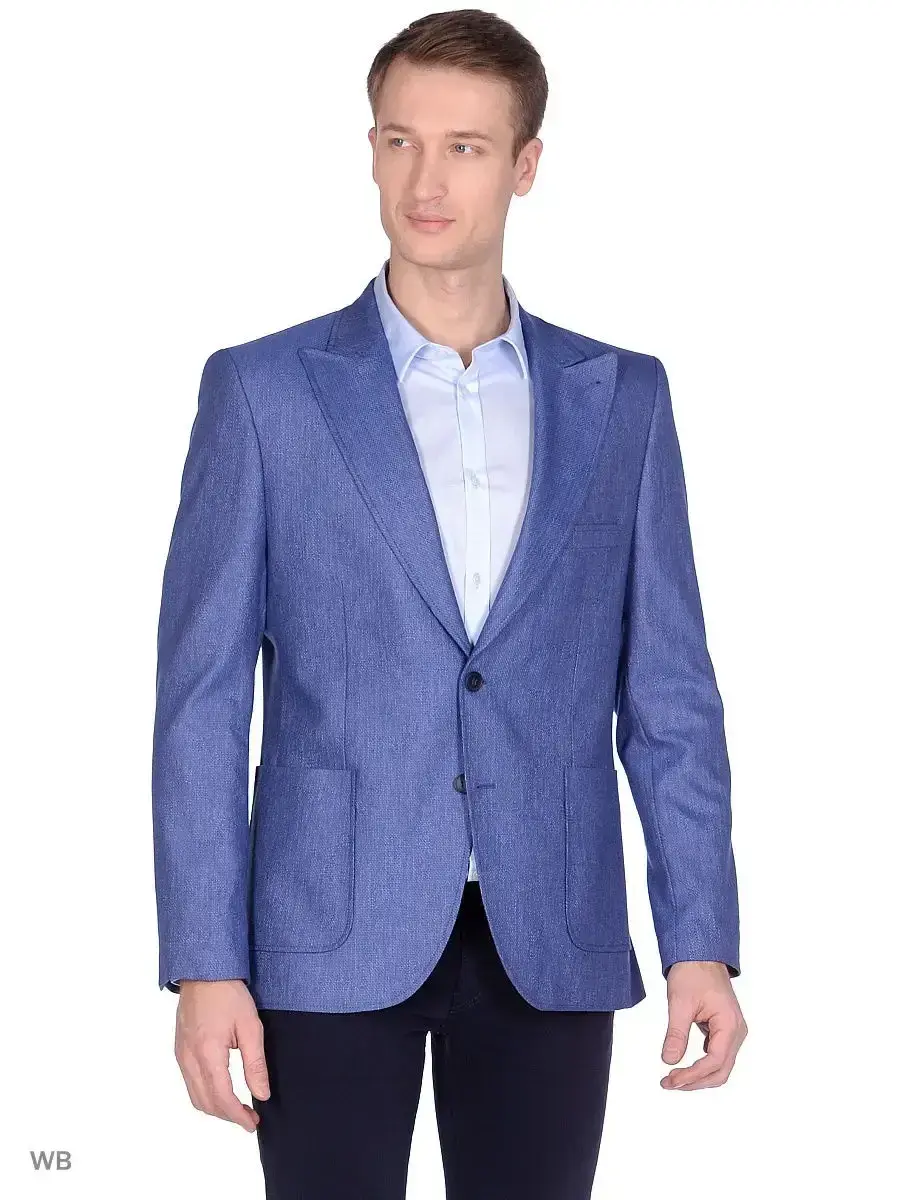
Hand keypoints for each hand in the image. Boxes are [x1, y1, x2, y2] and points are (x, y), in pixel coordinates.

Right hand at [174, 979, 270, 1130]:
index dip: (238, 1116)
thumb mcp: (250, 1027)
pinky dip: (205, 1095)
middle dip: (228, 1116)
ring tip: (237, 1107)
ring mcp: (181, 1056)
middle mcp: (190, 1059)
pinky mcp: (180, 1051)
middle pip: (206, 1103)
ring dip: (216, 1108)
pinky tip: (221, 1090)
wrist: (203, 972)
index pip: (222, 1098)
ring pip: (195, 1097)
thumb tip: (261, 1093)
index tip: (252, 1124)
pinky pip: (189, 1083)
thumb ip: (255, 1064)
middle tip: (249, 1118)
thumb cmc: (228, 994)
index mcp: (208, 1053)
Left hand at [659, 961, 747, 1090]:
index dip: (692, 1075)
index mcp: (730, 1025)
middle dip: (695, 1081)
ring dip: (698, 1076)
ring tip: (673, 1079)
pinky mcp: (724, 1030)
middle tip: (669, 1084)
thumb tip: (668, 1060)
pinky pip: (716, 1056)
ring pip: (719, 1066)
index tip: (671, 1080)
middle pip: (720, 1071)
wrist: (700, 954)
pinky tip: (683, 1067)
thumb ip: (676, 1034)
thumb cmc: (693, 972)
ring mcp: (732, 1032)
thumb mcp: (679, 1003)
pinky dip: (701, 1066)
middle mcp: (736, 1032)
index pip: (714, 1062)